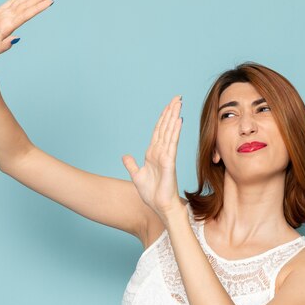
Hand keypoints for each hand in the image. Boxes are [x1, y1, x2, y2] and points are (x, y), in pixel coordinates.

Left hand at [122, 95, 183, 219]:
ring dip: (173, 117)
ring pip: (170, 132)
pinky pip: (172, 144)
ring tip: (178, 103)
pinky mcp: (169, 162)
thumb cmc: (152, 194)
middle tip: (177, 98)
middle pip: (166, 127)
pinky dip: (174, 132)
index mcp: (153, 154)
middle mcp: (161, 152)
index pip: (158, 131)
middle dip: (171, 112)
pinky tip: (178, 121)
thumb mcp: (136, 176)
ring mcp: (166, 156)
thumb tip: (125, 156)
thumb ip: (131, 165)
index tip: (169, 106)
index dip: (163, 118)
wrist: (159, 206)